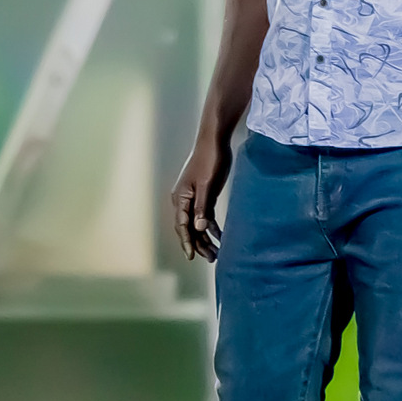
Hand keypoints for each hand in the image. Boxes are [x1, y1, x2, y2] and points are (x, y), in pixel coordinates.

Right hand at [169, 133, 229, 261]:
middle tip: (211, 258)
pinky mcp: (205, 195)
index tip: (191, 256)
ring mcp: (194, 198)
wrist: (214, 141)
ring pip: (198, 224)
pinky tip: (220, 236)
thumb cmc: (209, 160)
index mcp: (181, 197)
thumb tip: (198, 228)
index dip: (187, 241)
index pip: (182, 225)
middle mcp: (184, 200)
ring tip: (216, 253)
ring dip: (206, 238)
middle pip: (189, 228)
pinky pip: (206, 216)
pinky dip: (212, 227)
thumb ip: (202, 207)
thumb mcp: (207, 184)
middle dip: (199, 244)